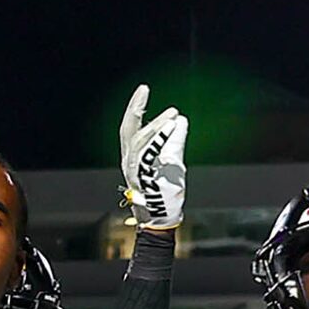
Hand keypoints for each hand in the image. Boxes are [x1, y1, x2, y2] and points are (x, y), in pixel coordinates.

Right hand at [118, 82, 187, 230]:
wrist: (162, 219)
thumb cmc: (166, 194)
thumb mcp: (174, 163)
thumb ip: (175, 142)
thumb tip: (181, 120)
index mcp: (135, 157)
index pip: (131, 128)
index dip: (135, 108)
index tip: (143, 90)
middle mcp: (130, 162)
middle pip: (128, 130)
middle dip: (134, 109)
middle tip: (144, 90)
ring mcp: (136, 170)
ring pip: (140, 140)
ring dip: (157, 125)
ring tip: (172, 114)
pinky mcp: (145, 177)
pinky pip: (151, 153)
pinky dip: (161, 138)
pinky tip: (172, 126)